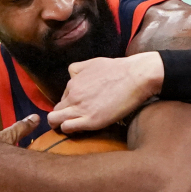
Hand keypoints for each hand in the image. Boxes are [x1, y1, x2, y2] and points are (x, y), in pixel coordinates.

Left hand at [48, 53, 163, 132]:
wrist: (136, 76)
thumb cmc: (119, 69)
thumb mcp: (93, 62)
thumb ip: (78, 69)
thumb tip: (72, 75)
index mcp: (73, 82)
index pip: (62, 98)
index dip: (68, 105)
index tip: (77, 109)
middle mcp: (73, 95)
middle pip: (55, 110)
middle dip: (61, 116)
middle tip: (72, 121)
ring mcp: (81, 108)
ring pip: (54, 120)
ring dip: (59, 124)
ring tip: (70, 128)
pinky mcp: (91, 120)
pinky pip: (67, 127)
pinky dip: (69, 130)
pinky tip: (79, 129)